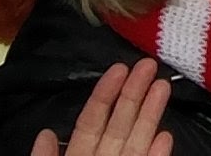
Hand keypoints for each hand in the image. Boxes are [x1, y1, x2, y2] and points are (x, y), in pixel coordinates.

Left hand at [35, 59, 173, 155]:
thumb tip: (45, 133)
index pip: (91, 122)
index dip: (104, 94)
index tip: (119, 68)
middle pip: (119, 124)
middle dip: (133, 93)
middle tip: (149, 63)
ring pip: (137, 142)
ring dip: (150, 115)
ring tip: (163, 86)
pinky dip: (157, 155)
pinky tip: (165, 135)